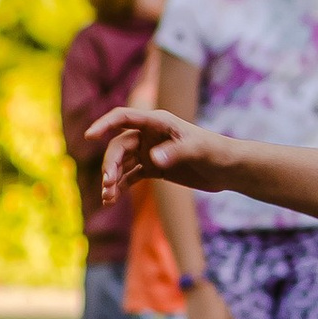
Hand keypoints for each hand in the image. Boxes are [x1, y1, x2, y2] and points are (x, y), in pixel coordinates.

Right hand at [90, 99, 233, 201]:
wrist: (228, 169)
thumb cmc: (216, 152)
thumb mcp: (198, 150)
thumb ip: (176, 152)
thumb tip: (153, 159)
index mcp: (157, 122)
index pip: (124, 118)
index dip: (105, 124)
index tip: (89, 136)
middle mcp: (149, 135)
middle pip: (119, 146)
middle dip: (110, 163)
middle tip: (108, 183)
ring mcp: (150, 152)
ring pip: (122, 163)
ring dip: (112, 179)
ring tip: (107, 197)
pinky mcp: (154, 168)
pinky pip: (130, 176)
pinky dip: (120, 187)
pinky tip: (111, 200)